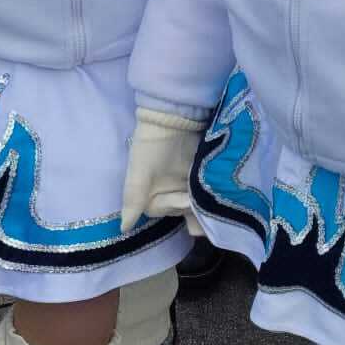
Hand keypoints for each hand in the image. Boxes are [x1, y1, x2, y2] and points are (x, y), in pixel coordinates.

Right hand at [120, 106, 207, 233]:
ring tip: (216, 201)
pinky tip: (221, 193)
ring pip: (196, 202)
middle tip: (204, 200)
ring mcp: (186, 185)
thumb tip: (123, 228)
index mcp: (151, 198)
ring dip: (204, 202)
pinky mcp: (200, 175)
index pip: (165, 209)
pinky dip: (212, 192)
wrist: (173, 116)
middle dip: (193, 207)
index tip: (187, 199)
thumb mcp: (139, 171)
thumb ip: (133, 199)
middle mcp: (169, 194)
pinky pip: (206, 189)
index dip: (175, 205)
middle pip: (183, 209)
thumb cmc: (151, 144)